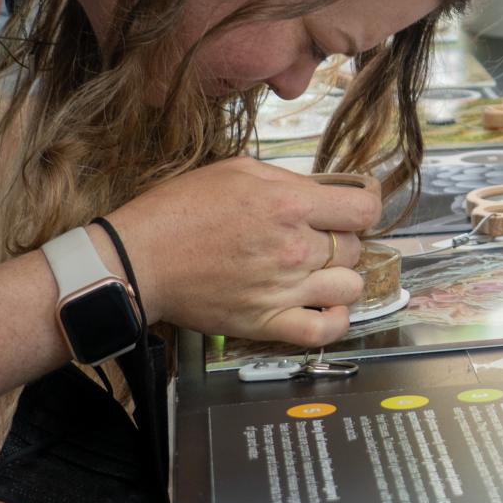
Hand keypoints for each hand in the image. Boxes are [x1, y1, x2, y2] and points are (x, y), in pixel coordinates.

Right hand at [105, 157, 379, 349]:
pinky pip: (323, 331)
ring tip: (318, 272)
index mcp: (291, 204)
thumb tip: (320, 190)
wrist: (138, 259)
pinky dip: (334, 322)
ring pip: (350, 287)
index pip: (364, 208)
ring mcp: (284, 288)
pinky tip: (324, 308)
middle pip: (355, 247)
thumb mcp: (238, 170)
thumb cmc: (180, 210)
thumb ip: (287, 180)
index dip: (361, 208)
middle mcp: (295, 247)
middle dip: (342, 240)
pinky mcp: (266, 322)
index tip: (350, 211)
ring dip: (339, 279)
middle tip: (317, 240)